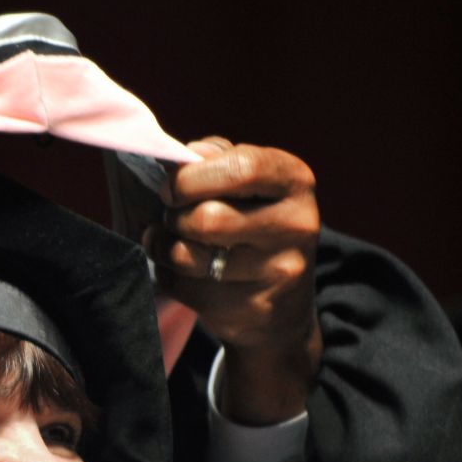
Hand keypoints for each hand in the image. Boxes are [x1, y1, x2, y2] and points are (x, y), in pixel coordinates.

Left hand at [147, 138, 321, 424]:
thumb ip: (218, 161)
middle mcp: (296, 225)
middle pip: (207, 217)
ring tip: (174, 242)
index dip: (191, 177)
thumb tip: (187, 154)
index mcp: (294, 181)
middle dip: (174, 217)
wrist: (281, 307)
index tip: (171, 189)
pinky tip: (184, 272)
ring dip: (165, 247)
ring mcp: (279, 270)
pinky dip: (169, 277)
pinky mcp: (252, 307)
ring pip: (188, 255)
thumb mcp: (249, 186)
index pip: (242, 167)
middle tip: (173, 218)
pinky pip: (183, 287)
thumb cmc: (253, 228)